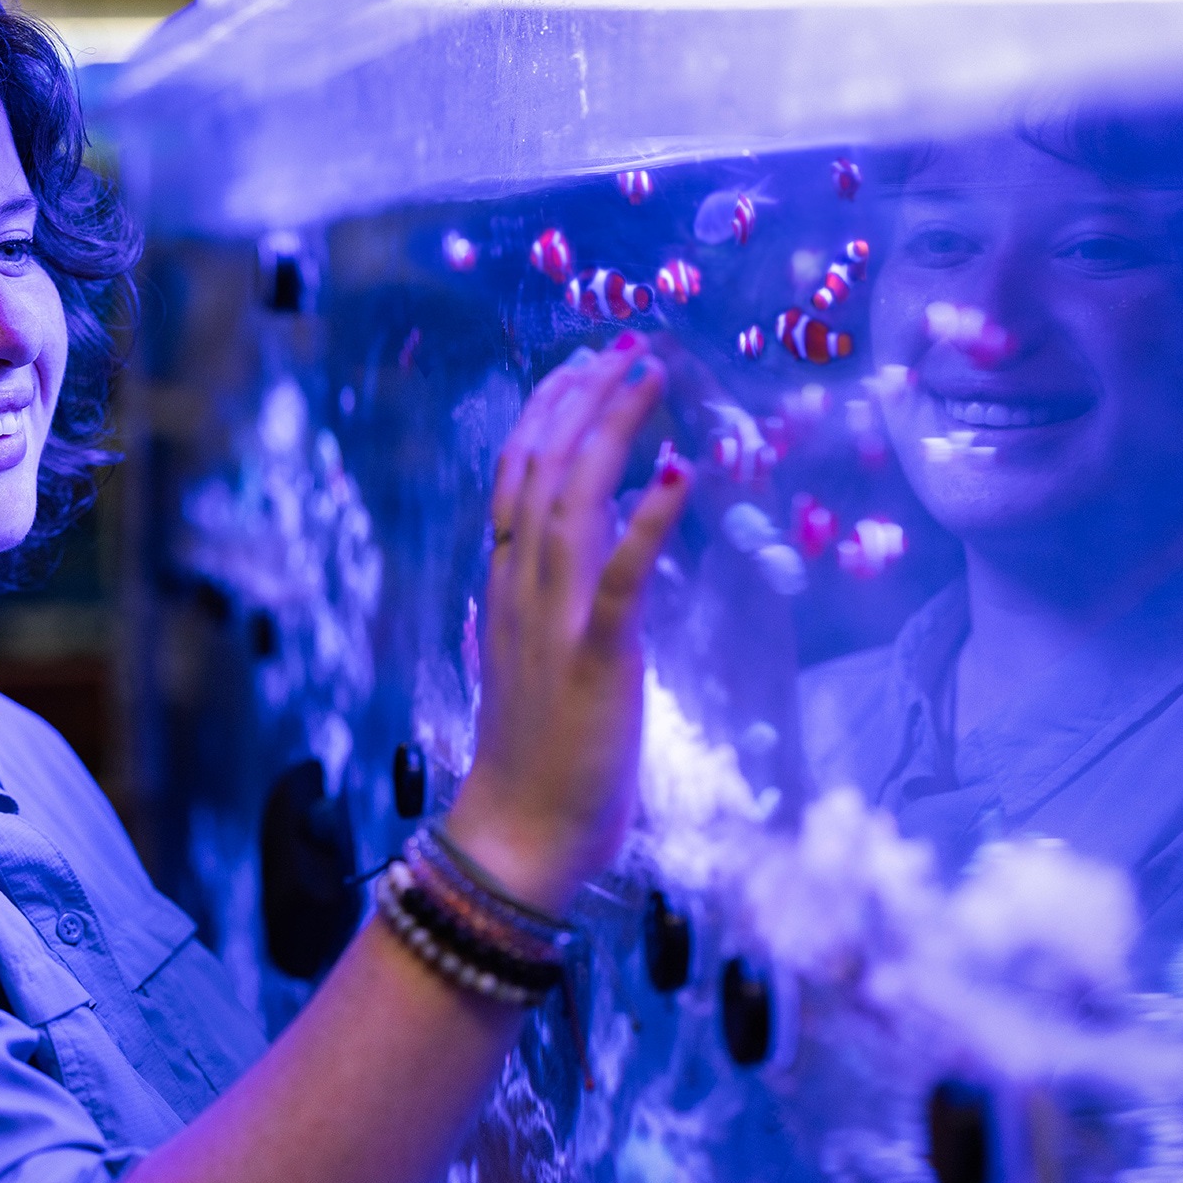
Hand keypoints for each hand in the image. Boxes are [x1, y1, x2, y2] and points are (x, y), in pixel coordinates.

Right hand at [446, 333, 690, 913]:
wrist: (518, 834)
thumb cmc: (531, 761)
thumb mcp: (522, 665)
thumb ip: (526, 614)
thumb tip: (531, 578)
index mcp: (504, 588)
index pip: (514, 478)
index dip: (546, 414)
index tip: (579, 367)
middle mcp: (519, 589)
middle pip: (539, 470)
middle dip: (578, 400)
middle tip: (621, 348)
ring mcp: (552, 620)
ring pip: (571, 501)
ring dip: (609, 432)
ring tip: (645, 377)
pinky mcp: (595, 656)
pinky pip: (620, 575)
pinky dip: (648, 519)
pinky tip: (679, 470)